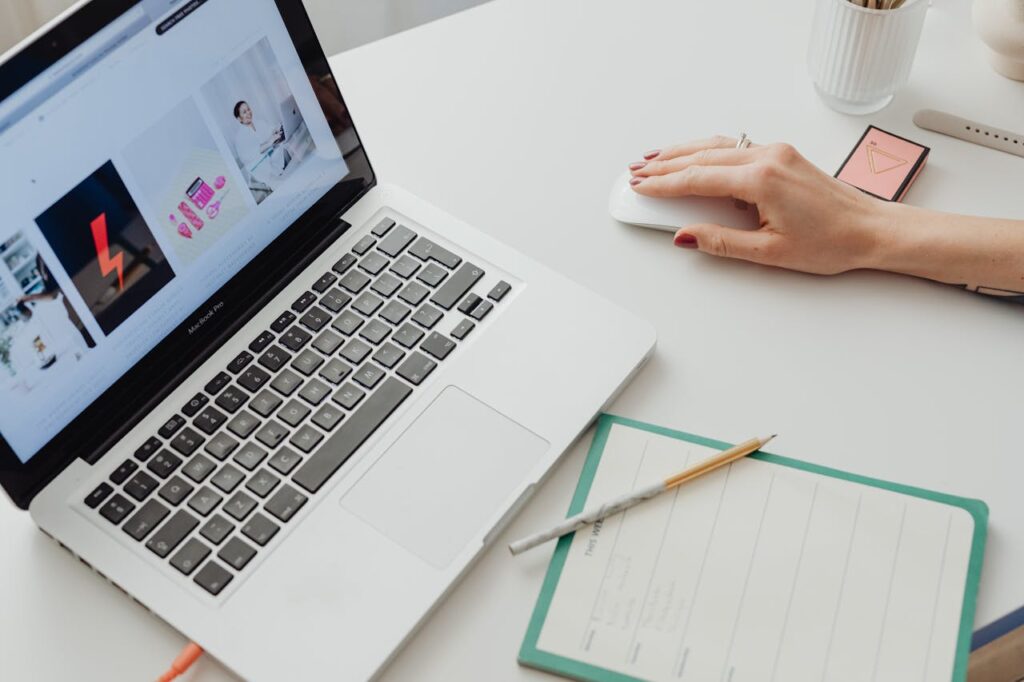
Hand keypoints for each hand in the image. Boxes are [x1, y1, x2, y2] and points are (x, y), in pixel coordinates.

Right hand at [628, 136, 890, 274]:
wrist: (872, 230)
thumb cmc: (832, 241)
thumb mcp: (768, 252)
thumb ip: (721, 242)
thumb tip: (685, 234)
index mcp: (761, 179)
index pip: (697, 179)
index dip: (663, 184)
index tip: (640, 188)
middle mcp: (767, 157)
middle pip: (701, 157)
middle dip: (665, 165)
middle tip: (636, 173)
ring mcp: (775, 152)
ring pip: (716, 146)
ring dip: (682, 152)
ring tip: (654, 159)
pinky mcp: (782, 155)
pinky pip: (733, 147)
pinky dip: (706, 150)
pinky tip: (693, 154)